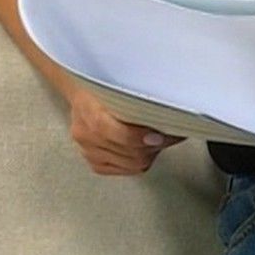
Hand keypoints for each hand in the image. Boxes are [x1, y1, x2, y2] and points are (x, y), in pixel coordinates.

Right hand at [66, 87, 183, 175]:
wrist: (84, 90)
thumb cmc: (104, 85)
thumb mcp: (116, 83)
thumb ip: (136, 97)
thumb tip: (165, 107)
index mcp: (91, 112)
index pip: (121, 135)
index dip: (143, 138)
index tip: (161, 134)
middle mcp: (87, 135)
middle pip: (131, 155)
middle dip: (154, 146)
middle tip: (170, 134)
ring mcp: (89, 152)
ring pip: (132, 165)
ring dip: (149, 153)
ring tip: (158, 139)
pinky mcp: (95, 163)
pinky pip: (125, 171)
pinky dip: (138, 162)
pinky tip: (144, 148)